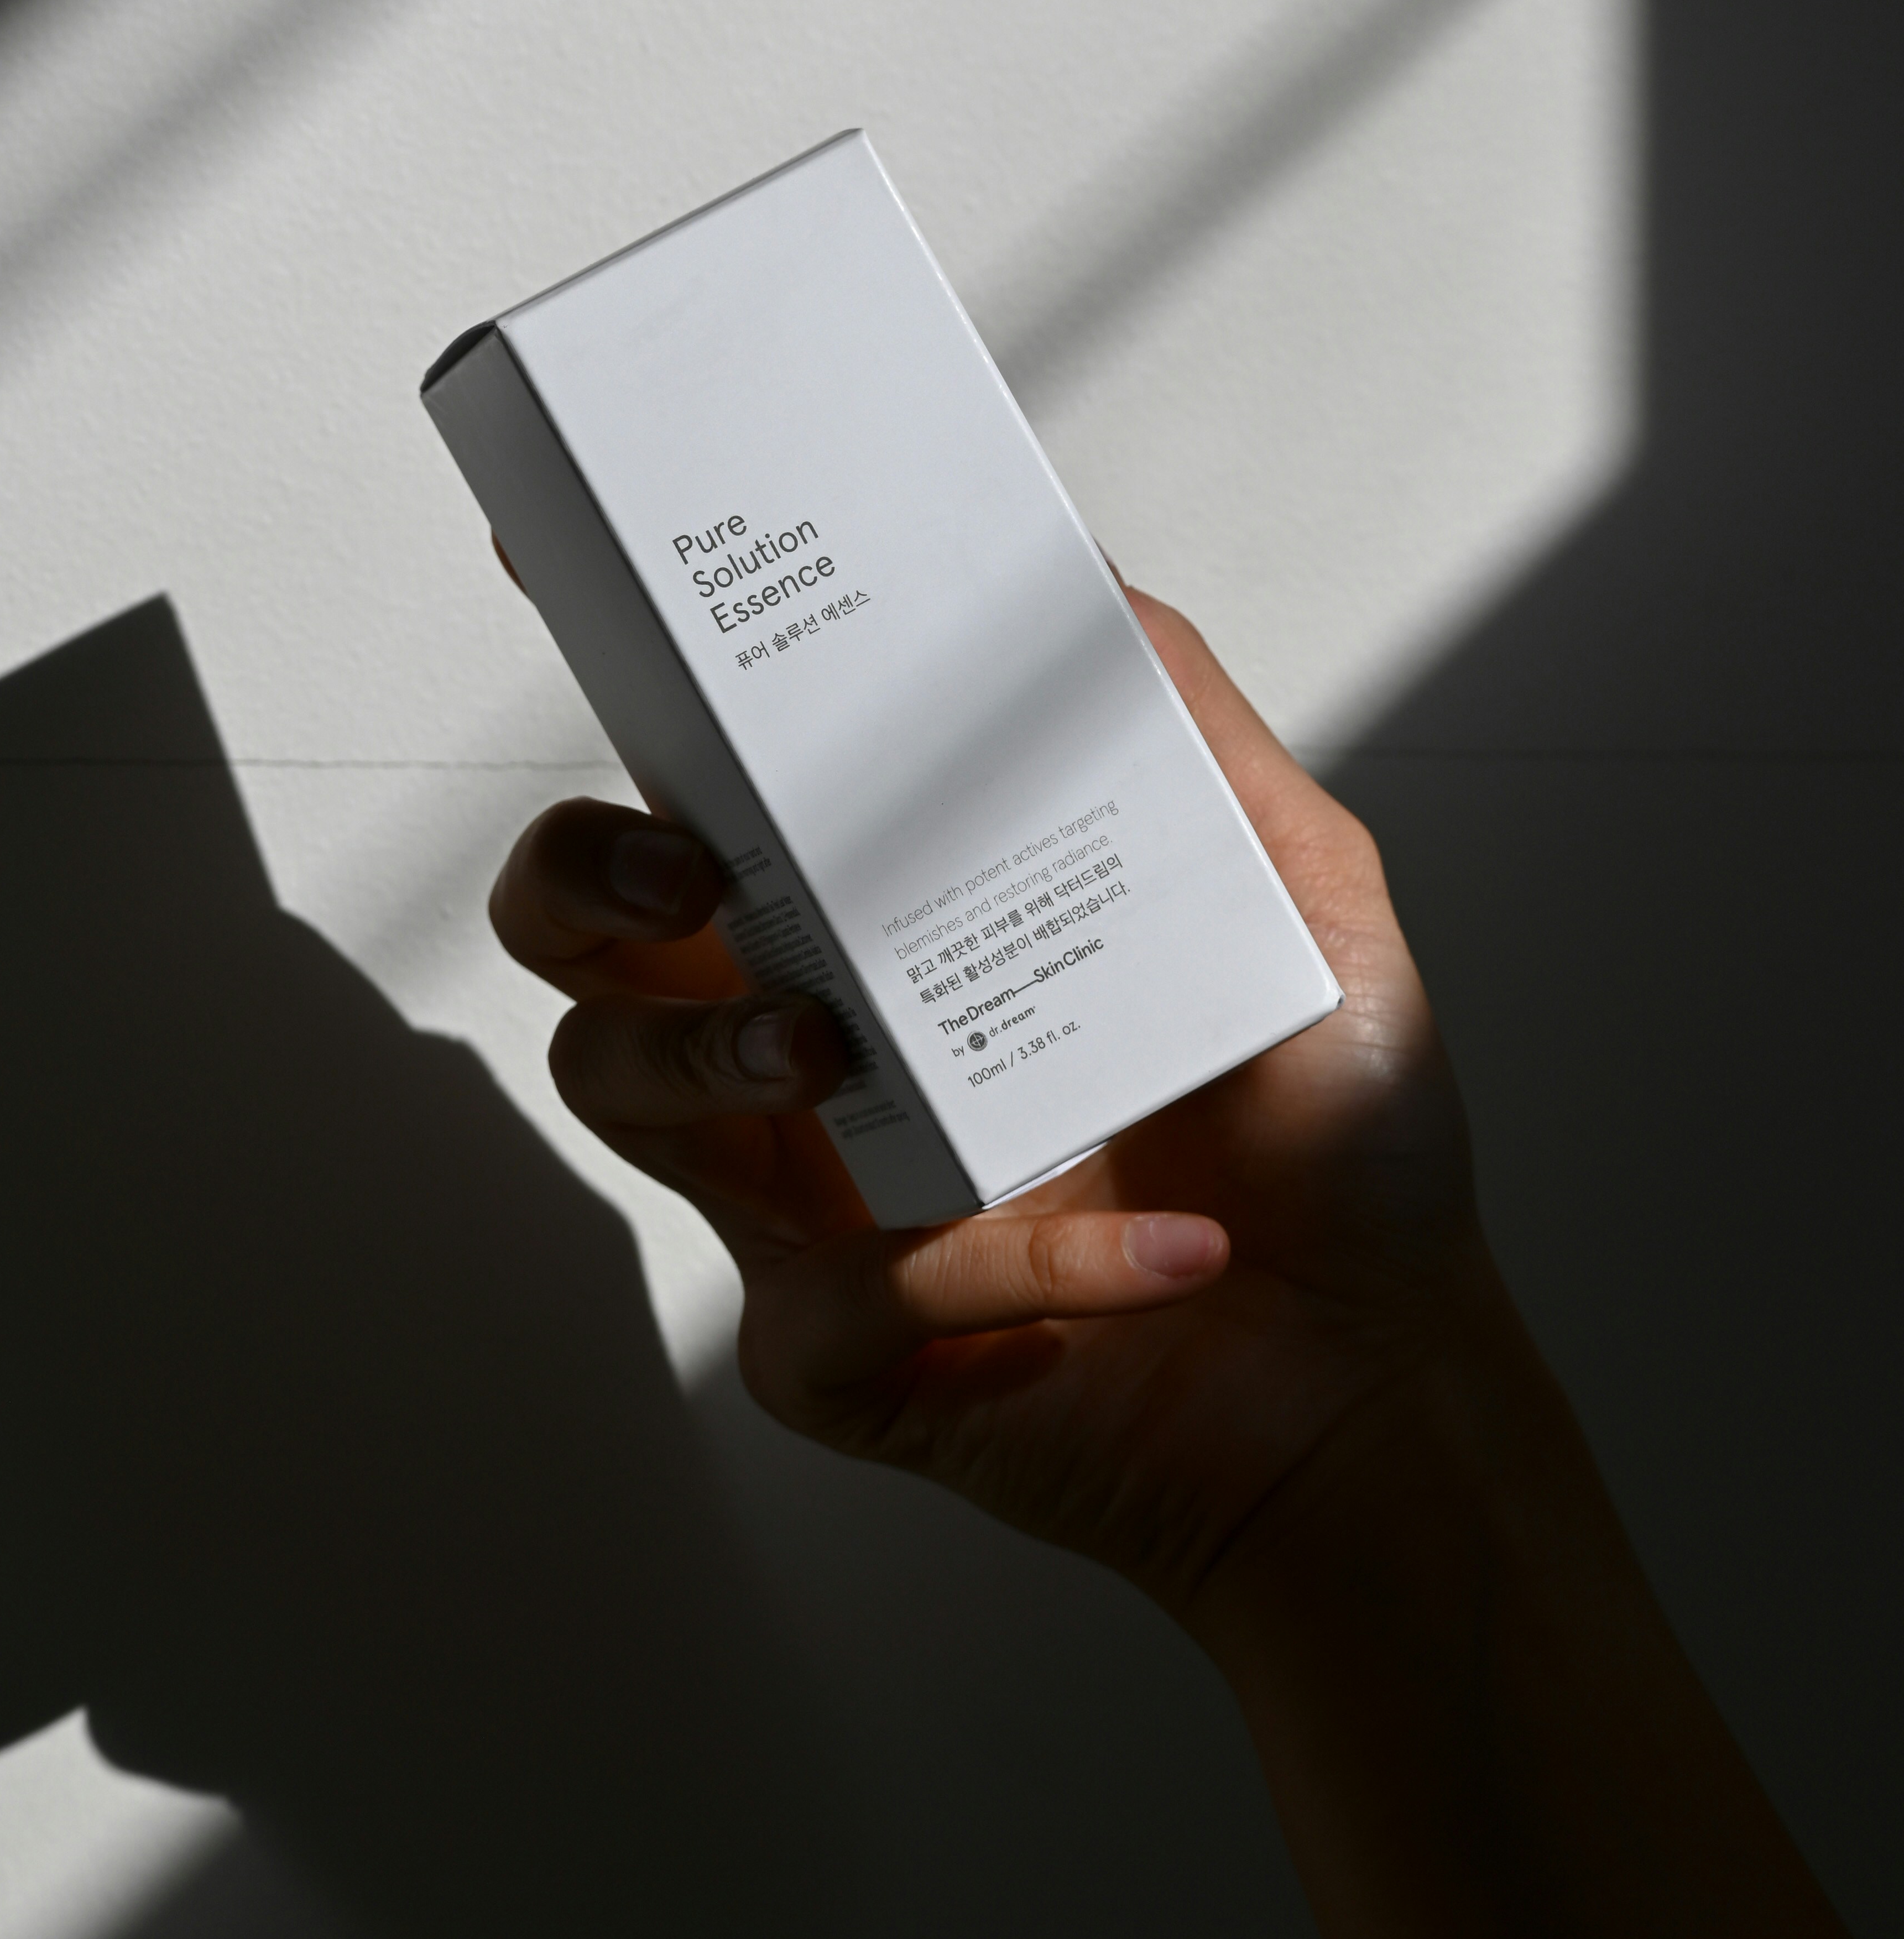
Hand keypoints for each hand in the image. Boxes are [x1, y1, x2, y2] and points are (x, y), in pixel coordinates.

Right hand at [489, 585, 1494, 1628]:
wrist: (1381, 1372)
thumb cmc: (1330, 1141)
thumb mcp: (1299, 898)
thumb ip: (1194, 740)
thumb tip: (1095, 589)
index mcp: (888, 926)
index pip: (712, 789)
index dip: (623, 690)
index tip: (558, 566)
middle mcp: (813, 1047)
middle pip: (576, 934)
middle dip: (582, 873)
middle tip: (692, 870)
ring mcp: (806, 1203)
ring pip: (618, 1089)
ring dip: (708, 1049)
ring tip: (842, 1047)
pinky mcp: (841, 1355)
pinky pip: (834, 1299)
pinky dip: (997, 1267)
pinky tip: (1159, 1250)